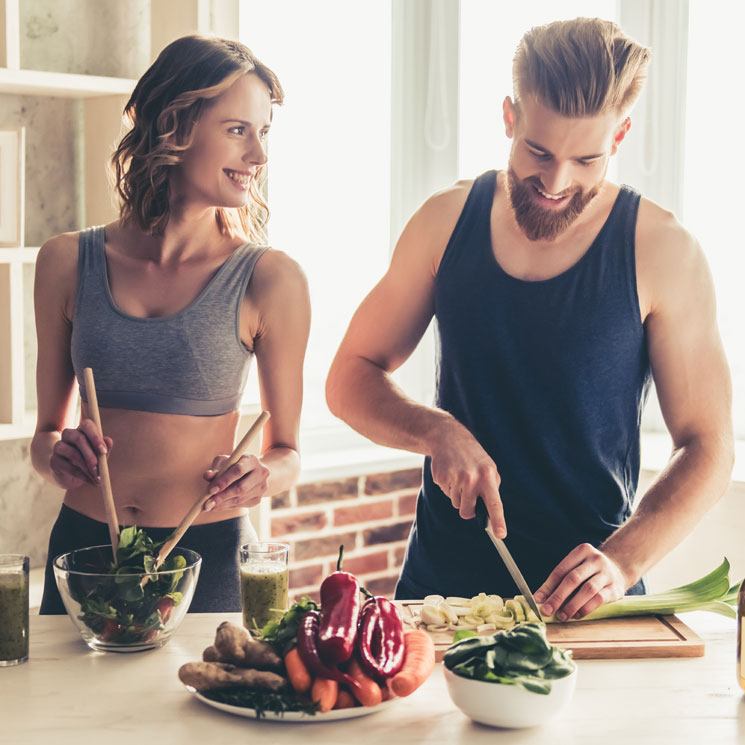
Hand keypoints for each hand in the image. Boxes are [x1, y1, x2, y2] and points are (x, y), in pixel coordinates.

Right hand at [49, 419, 112, 489]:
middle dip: (92, 455)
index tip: (104, 451)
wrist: (70, 475)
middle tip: (99, 468)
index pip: (87, 425)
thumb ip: (105, 447)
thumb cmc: (89, 460)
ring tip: (97, 477)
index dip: (96, 437)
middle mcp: (68, 435)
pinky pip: (69, 467)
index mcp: (81, 430)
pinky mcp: (54, 461)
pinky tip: (91, 481)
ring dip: (88, 468)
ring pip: (74, 454)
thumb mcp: (99, 455)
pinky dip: (82, 476)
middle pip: (79, 439)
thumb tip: (108, 440)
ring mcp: (59, 447)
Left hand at [202, 454, 269, 511]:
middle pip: (241, 488)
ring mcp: (262, 487)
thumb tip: (207, 476)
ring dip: (223, 504)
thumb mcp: (224, 462)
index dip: (224, 481)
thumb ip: (215, 468)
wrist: (252, 471)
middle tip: (207, 503)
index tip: (211, 490)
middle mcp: (261, 473)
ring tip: (209, 506)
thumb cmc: (234, 464)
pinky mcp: (258, 498)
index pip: (238, 470)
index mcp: (251, 460)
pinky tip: (218, 506)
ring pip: (240, 499)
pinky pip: (241, 505)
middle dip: (222, 496)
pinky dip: (228, 506)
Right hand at [428, 420, 505, 536]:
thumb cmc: (473, 456)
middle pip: (467, 511)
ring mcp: (455, 478)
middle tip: (468, 494)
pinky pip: (446, 494)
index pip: (494, 503)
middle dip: (467, 509)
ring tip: (459, 477)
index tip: (501, 534)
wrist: (448, 438)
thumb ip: (491, 487)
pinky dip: (448, 487)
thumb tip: (491, 512)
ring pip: (456, 504)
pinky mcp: (441, 478)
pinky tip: (450, 473)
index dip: (498, 520)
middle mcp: (471, 478)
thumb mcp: (488, 467)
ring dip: (458, 495)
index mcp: (487, 475)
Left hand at [534, 544, 628, 620]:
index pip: (561, 570)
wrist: (619, 569)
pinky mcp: (616, 588)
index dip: (548, 586)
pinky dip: (586, 608)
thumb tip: (541, 599)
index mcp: (581, 551)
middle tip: (547, 610)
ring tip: (562, 616)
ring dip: (572, 605)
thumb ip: (560, 580)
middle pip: (573, 579)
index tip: (538, 599)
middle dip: (558, 596)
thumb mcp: (576, 567)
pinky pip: (599, 599)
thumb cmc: (589, 571)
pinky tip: (577, 615)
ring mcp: (607, 573)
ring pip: (587, 590)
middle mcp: (595, 559)